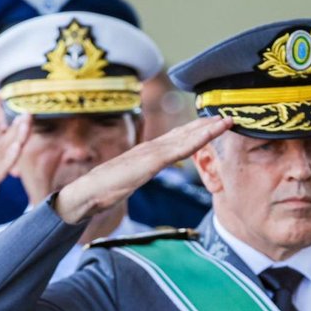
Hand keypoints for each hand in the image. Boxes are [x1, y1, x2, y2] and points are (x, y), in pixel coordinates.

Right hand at [53, 116, 231, 223]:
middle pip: (183, 133)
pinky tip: (209, 134)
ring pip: (184, 138)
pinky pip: (178, 149)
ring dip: (206, 128)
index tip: (212, 125)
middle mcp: (149, 149)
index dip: (194, 131)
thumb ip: (138, 175)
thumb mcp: (128, 182)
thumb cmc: (102, 191)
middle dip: (205, 125)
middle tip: (226, 115)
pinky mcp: (149, 162)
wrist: (84, 195)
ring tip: (225, 120)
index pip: (175, 139)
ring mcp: (149, 153)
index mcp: (146, 154)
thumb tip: (143, 174)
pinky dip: (196, 140)